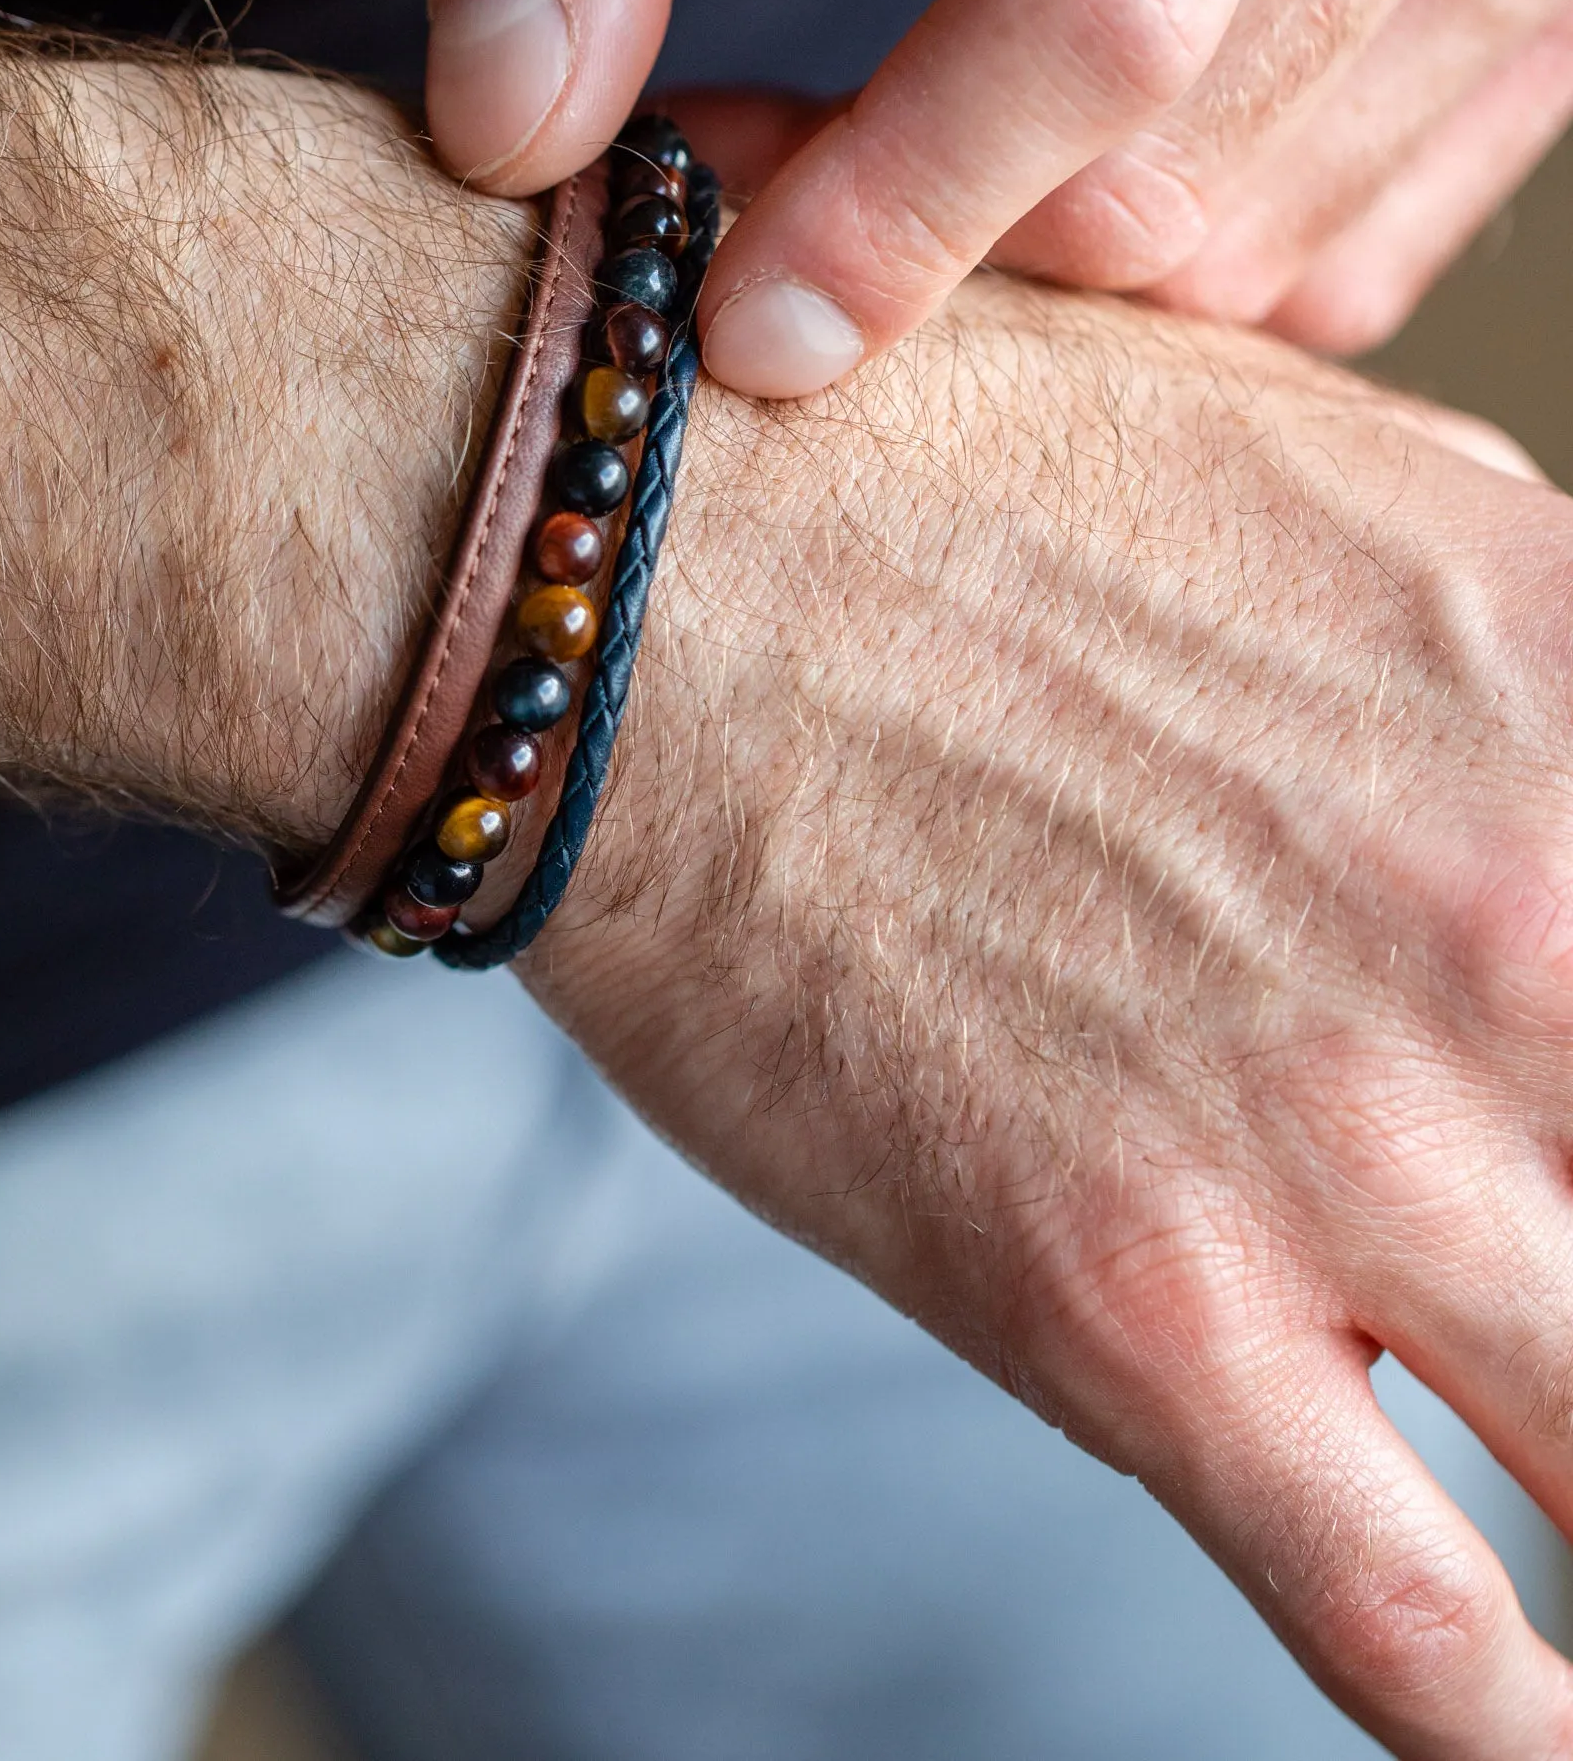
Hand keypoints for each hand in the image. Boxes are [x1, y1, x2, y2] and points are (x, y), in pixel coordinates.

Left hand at [423, 0, 1572, 392]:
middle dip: (926, 229)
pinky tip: (1057, 131)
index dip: (899, 212)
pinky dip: (1166, 251)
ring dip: (1032, 250)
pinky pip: (1343, 259)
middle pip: (1166, 182)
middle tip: (759, 135)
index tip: (737, 326)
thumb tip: (512, 126)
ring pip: (1250, 258)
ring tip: (901, 108)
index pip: (1098, 10)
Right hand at [527, 226, 1572, 1757]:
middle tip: (1572, 1290)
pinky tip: (1531, 1723)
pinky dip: (1515, 1720)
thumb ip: (1523, 634)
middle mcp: (1522, 919)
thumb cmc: (922, 470)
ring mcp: (1343, 1135)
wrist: (613, 567)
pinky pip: (1420, 1629)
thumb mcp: (1314, 457)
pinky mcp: (1137, 1310)